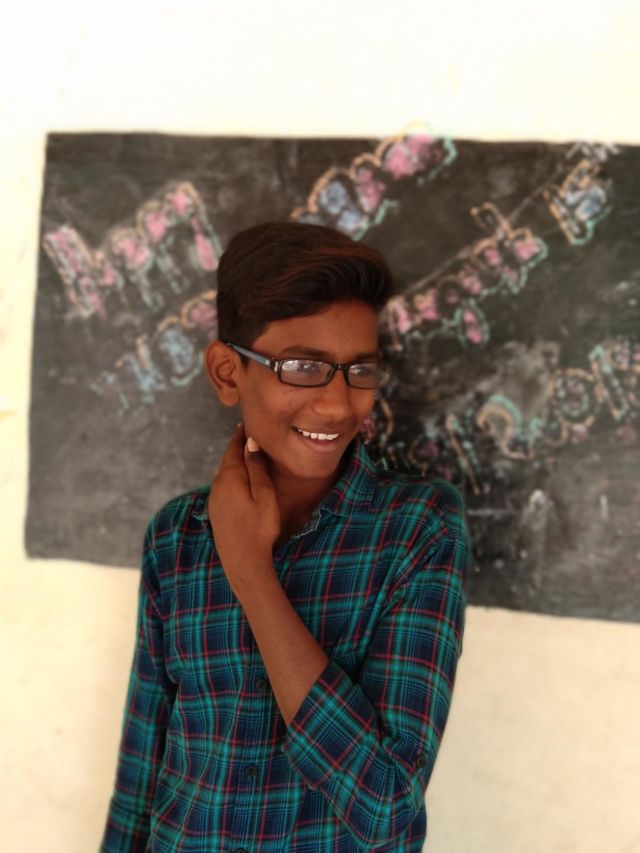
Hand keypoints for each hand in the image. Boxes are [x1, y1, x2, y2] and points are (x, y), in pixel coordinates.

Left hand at [207, 424, 280, 597]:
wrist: (242, 561)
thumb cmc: (260, 528)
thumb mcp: (265, 495)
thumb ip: (257, 468)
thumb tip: (250, 442)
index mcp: (230, 477)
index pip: (234, 447)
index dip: (242, 434)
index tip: (249, 422)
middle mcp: (217, 485)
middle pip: (227, 458)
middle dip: (237, 446)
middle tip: (248, 434)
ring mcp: (214, 499)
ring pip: (223, 472)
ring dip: (234, 462)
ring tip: (246, 454)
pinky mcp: (215, 511)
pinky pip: (222, 486)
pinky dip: (231, 477)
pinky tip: (240, 481)